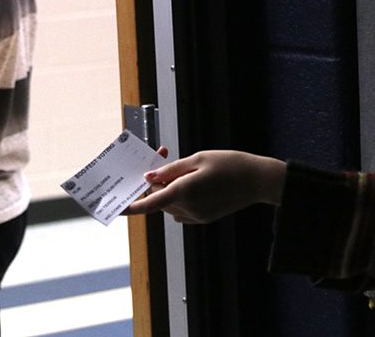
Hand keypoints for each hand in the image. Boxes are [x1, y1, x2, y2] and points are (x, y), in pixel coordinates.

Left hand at [125, 150, 286, 223]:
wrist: (258, 180)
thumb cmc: (230, 164)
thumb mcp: (198, 158)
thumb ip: (171, 169)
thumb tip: (149, 178)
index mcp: (184, 192)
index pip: (149, 203)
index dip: (130, 207)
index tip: (116, 208)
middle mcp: (187, 208)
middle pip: (158, 199)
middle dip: (156, 181)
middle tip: (162, 155)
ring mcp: (196, 216)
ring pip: (169, 205)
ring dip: (168, 189)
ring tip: (182, 168)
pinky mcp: (204, 218)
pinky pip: (181, 210)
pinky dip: (179, 198)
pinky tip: (193, 182)